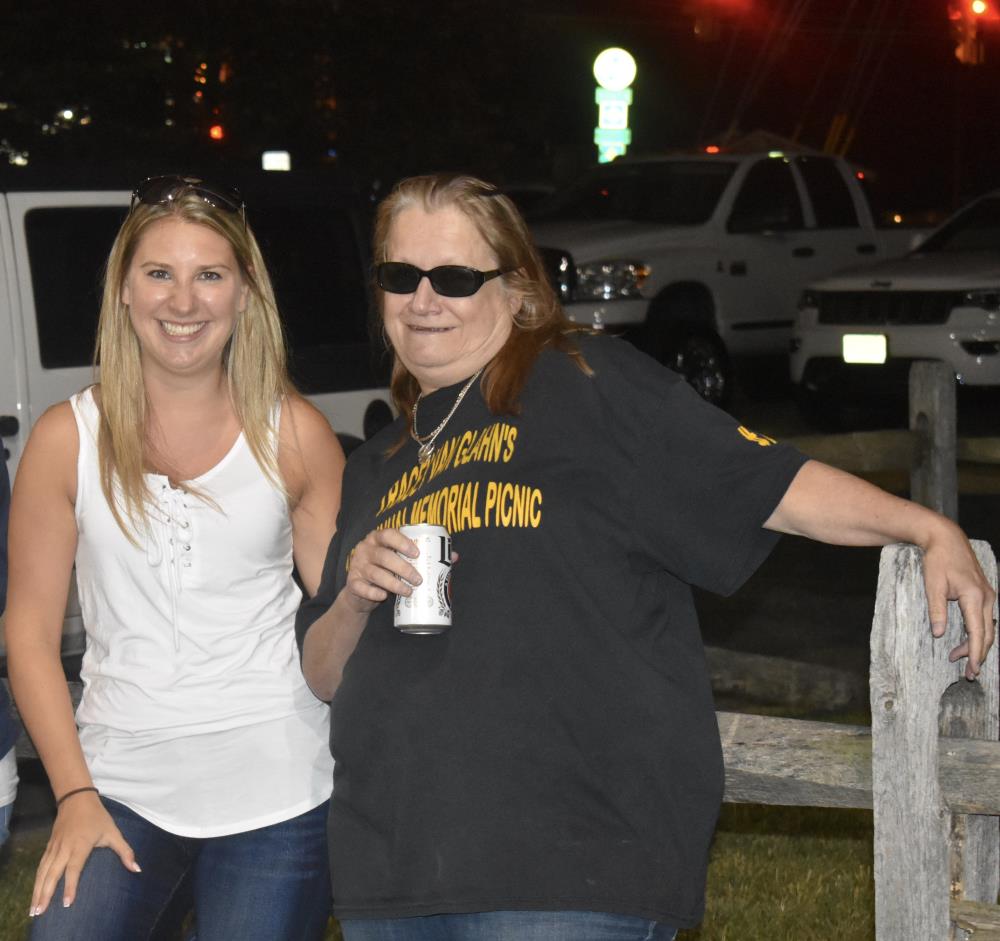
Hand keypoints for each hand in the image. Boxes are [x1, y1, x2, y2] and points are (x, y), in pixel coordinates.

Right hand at [30, 791, 139, 916]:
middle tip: (38, 913)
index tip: (67, 904)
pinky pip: (40, 866)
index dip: (70, 886)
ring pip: (43, 872)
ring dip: (37, 890)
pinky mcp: (48, 846)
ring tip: (33, 909)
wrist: (76, 798)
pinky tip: (34, 892)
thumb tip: (137, 868)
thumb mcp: (113, 832)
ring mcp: (54, 847)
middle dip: (45, 894)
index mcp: (80, 845)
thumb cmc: (97, 816)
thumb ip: (125, 851)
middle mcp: (64, 848)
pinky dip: (36, 880)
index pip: (73, 869)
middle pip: (52, 874)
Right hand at [341, 528, 421, 614]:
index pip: (388, 535)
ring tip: (408, 591)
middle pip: (384, 556)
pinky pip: (363, 588)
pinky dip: (374, 593)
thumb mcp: (392, 558)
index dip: (403, 543)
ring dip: (395, 584)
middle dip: (404, 569)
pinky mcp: (352, 582)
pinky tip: (384, 596)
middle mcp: (364, 549)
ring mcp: (357, 566)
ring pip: (376, 574)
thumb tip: (438, 560)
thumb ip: (406, 556)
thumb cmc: (383, 570)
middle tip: (418, 579)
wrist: (360, 591)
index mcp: (376, 538)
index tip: (417, 554)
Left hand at [922, 521, 996, 679]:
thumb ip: (936, 610)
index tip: (973, 669)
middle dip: (978, 654)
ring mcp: (987, 595)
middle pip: (987, 634)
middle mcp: (986, 597)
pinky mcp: (983, 593)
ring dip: (975, 644)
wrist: (946, 539)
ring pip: (987, 627)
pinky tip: (964, 640)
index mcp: (974, 596)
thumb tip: (939, 634)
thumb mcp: (932, 585)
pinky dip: (977, 632)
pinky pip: (984, 618)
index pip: (978, 632)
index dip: (975, 653)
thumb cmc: (937, 560)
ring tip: (957, 657)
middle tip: (967, 673)